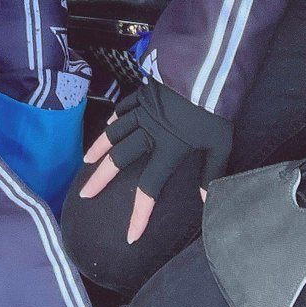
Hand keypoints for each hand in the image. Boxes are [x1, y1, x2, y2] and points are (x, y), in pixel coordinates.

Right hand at [79, 79, 231, 244]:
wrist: (204, 71)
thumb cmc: (214, 110)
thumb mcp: (220, 144)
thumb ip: (210, 173)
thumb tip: (204, 201)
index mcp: (168, 149)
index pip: (150, 188)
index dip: (139, 214)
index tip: (129, 235)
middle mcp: (149, 133)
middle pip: (119, 160)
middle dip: (100, 178)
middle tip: (85, 192)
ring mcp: (143, 111)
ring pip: (115, 132)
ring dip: (99, 148)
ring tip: (87, 160)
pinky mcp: (144, 94)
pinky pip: (123, 108)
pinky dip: (114, 118)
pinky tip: (108, 125)